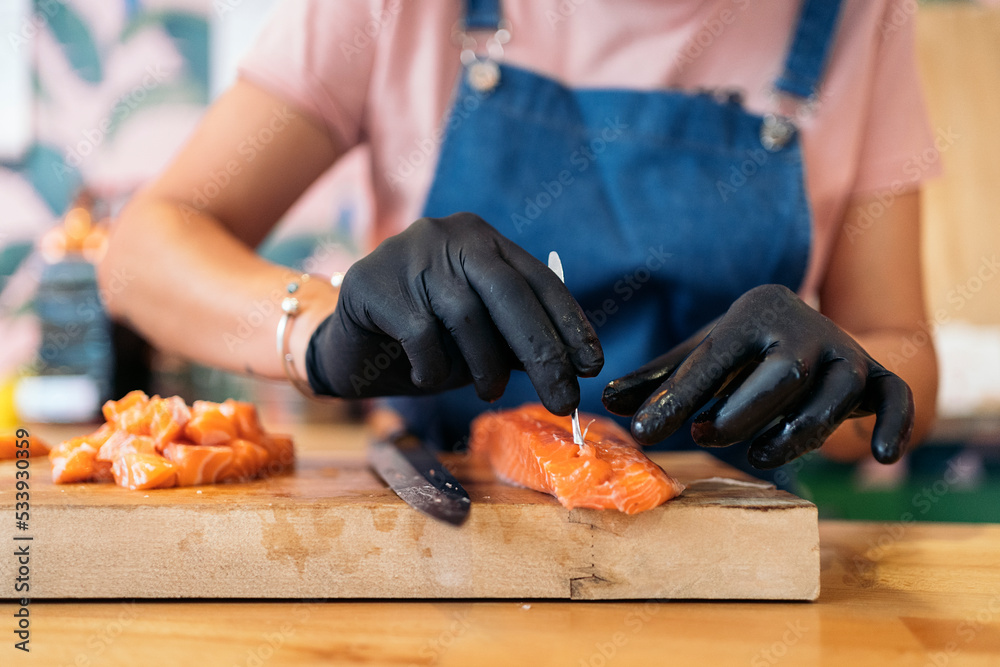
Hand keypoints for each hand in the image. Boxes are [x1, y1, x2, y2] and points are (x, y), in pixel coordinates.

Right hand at [305, 213, 603, 412]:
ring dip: (484, 367)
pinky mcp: (373, 281)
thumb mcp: (479, 343)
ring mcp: (409, 252)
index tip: (592, 366)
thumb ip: (517, 343)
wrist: (346, 347)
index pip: (538, 279)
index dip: (569, 323)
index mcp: (483, 241)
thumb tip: (574, 368)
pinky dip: (433, 368)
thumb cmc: (422, 343)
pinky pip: (422, 335)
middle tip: (563, 400)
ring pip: (467, 317)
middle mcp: (450, 236)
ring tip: (487, 391)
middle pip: (509, 294)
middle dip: (543, 353)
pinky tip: (424, 375)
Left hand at [602, 284, 913, 467]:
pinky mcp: (877, 377)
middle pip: (780, 376)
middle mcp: (804, 330)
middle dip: (739, 414)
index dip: (676, 398)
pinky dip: (896, 425)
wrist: (808, 322)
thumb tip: (605, 400)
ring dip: (793, 436)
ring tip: (755, 454)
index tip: (642, 433)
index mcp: (752, 316)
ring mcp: (845, 352)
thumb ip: (658, 378)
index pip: (712, 358)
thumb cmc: (742, 348)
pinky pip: (896, 398)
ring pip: (830, 399)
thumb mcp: (701, 353)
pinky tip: (878, 456)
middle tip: (706, 436)